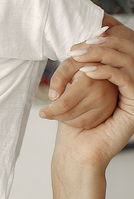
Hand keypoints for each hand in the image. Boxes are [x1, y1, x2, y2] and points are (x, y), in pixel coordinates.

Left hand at [51, 27, 133, 171]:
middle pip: (122, 54)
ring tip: (78, 58)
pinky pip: (126, 80)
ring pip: (125, 63)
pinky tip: (87, 72)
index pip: (114, 53)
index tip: (75, 46)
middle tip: (75, 49)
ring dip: (99, 56)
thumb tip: (74, 51)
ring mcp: (133, 96)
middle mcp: (128, 87)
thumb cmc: (71, 128)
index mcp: (116, 83)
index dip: (98, 44)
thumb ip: (74, 75)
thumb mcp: (70, 95)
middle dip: (97, 47)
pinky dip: (106, 72)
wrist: (77, 153)